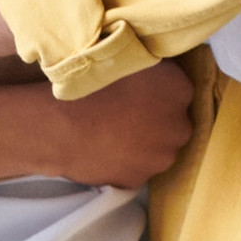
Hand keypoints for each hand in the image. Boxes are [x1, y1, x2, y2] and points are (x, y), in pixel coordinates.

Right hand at [48, 62, 196, 189]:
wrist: (60, 127)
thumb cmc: (90, 86)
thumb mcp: (125, 59)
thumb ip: (151, 67)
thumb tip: (153, 73)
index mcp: (179, 89)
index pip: (178, 90)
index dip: (157, 91)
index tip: (136, 91)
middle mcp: (179, 127)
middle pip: (173, 124)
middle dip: (156, 121)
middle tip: (124, 114)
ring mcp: (160, 158)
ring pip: (156, 150)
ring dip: (142, 144)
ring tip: (111, 133)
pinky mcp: (139, 180)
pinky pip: (135, 168)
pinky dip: (124, 162)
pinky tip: (104, 149)